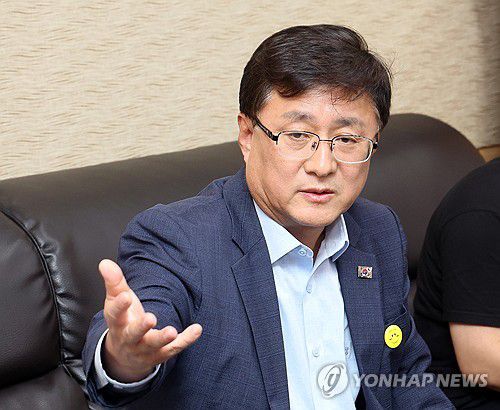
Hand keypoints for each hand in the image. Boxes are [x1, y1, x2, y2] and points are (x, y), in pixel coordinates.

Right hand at [99, 259, 201, 382]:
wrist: (125, 356)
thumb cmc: (123, 321)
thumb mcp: (116, 302)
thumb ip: (114, 282)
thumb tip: (105, 263)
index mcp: (117, 323)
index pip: (115, 315)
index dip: (120, 305)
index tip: (125, 296)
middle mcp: (129, 338)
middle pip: (133, 334)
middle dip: (141, 327)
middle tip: (151, 318)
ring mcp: (145, 349)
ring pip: (153, 345)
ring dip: (162, 338)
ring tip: (172, 331)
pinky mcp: (160, 354)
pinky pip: (174, 348)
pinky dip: (186, 340)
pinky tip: (197, 329)